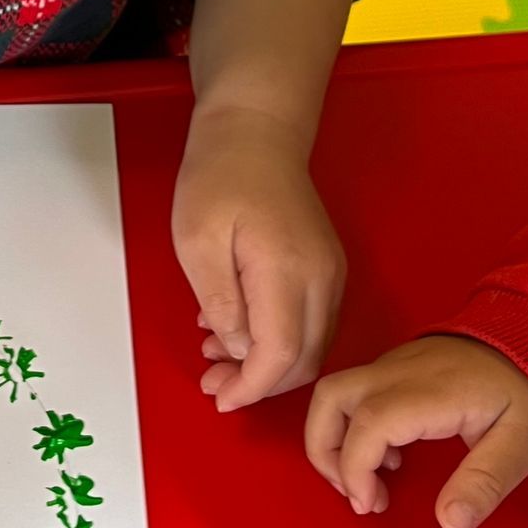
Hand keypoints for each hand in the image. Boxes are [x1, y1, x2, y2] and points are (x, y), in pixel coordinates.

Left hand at [173, 103, 344, 408]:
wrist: (255, 130)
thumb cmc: (221, 175)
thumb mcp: (197, 240)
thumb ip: (221, 301)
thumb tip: (239, 350)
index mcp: (289, 270)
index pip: (281, 354)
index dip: (251, 387)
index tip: (220, 397)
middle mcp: (322, 277)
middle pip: (303, 360)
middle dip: (258, 383)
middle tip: (212, 380)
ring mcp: (330, 273)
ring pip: (310, 345)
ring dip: (267, 363)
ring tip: (216, 352)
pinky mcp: (327, 268)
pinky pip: (310, 321)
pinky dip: (277, 338)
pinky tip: (237, 327)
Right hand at [305, 334, 527, 527]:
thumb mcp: (523, 445)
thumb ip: (485, 483)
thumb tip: (449, 524)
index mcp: (430, 391)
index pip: (368, 422)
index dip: (355, 468)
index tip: (370, 504)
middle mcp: (400, 371)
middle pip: (330, 397)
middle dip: (324, 451)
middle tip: (355, 494)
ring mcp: (394, 363)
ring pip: (334, 392)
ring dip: (334, 439)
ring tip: (368, 481)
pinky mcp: (394, 366)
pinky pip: (353, 392)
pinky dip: (350, 428)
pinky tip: (390, 457)